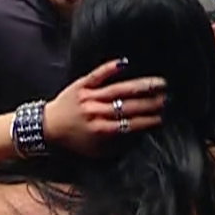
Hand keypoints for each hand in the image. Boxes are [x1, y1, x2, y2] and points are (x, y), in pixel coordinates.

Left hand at [45, 58, 166, 156]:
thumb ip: (115, 146)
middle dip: (150, 103)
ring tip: (158, 83)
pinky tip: (126, 63)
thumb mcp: (95, 151)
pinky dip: (110, 68)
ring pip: (118, 90)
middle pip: (128, 106)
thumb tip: (137, 138)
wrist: (47, 126)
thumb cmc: (74, 140)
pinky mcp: (81, 85)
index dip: (148, 120)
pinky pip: (97, 75)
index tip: (162, 117)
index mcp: (100, 131)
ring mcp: (88, 97)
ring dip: (140, 86)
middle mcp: (95, 113)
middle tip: (167, 99)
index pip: (130, 124)